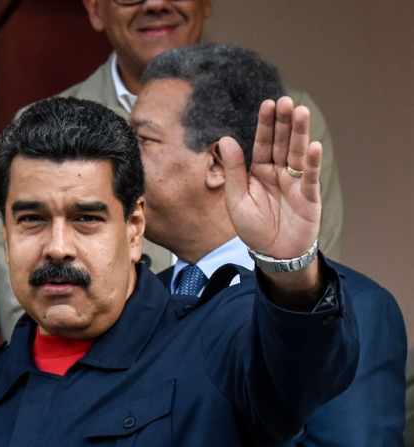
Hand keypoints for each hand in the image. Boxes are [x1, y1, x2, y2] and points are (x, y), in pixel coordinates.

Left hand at [220, 97, 322, 302]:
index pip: (263, 143)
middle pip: (282, 143)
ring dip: (300, 134)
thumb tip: (227, 139)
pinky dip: (311, 162)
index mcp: (259, 171)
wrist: (272, 254)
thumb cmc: (252, 228)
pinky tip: (313, 145)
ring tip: (301, 112)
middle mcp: (278, 172)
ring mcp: (295, 183)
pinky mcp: (308, 197)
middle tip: (287, 100)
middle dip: (284, 122)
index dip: (266, 124)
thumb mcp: (236, 199)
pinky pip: (310, 177)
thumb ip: (234, 170)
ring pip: (297, 154)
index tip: (268, 104)